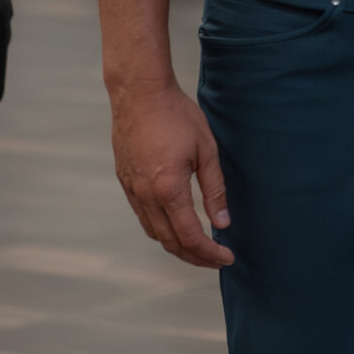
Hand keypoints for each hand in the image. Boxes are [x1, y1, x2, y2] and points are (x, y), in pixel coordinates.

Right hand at [110, 78, 233, 267]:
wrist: (139, 95)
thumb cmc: (177, 116)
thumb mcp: (207, 150)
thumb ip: (214, 189)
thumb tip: (223, 222)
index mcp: (168, 189)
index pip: (190, 235)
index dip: (210, 252)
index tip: (227, 257)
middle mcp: (145, 195)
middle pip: (169, 241)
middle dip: (195, 256)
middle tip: (217, 259)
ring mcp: (131, 190)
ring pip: (153, 232)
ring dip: (176, 246)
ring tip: (200, 248)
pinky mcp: (125, 182)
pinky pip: (143, 217)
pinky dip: (161, 229)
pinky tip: (177, 226)